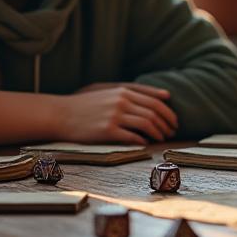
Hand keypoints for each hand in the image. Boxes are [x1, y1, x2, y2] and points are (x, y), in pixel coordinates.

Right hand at [61, 82, 177, 142]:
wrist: (61, 115)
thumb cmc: (86, 105)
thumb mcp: (108, 92)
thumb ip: (133, 92)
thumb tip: (163, 96)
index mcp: (123, 91)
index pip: (155, 100)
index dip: (168, 112)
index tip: (175, 121)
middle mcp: (121, 101)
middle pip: (154, 112)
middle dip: (167, 124)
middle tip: (172, 132)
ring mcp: (114, 115)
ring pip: (147, 124)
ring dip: (158, 133)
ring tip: (162, 139)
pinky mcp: (107, 130)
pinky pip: (133, 137)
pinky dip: (143, 141)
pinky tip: (146, 144)